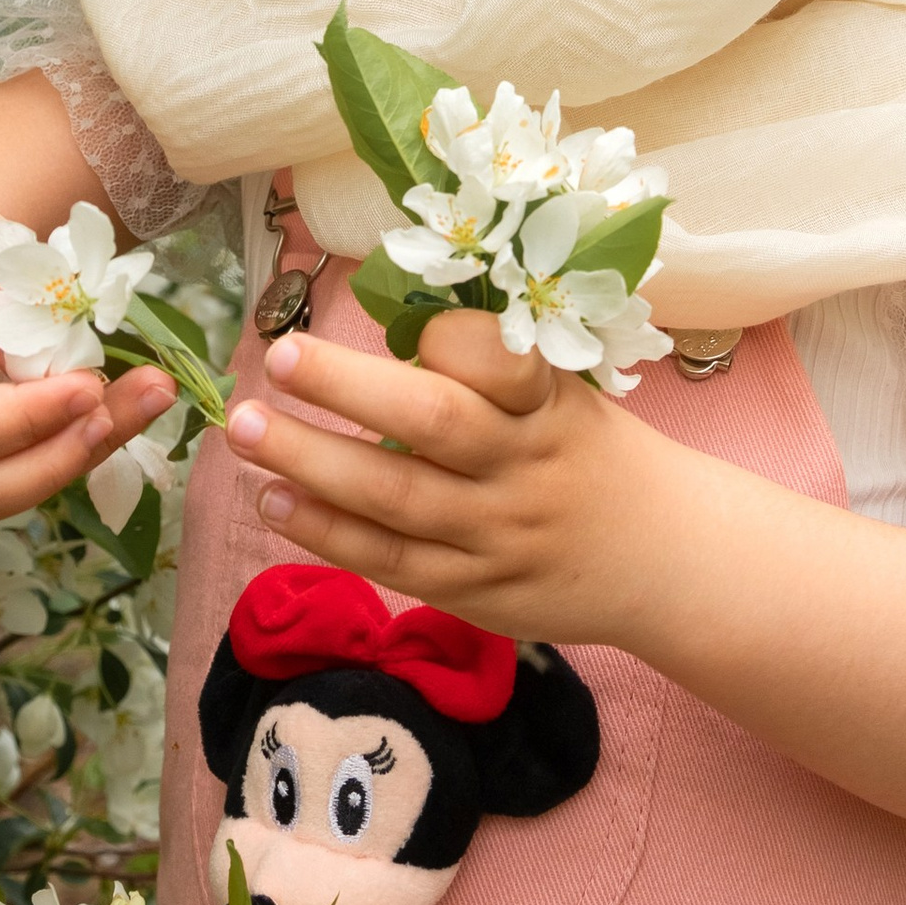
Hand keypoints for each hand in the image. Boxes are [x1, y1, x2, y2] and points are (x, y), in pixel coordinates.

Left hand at [225, 308, 677, 645]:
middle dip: (348, 387)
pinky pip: (389, 562)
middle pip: (433, 424)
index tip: (389, 312)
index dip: (445, 338)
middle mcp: (522, 467)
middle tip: (280, 356)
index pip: (499, 361)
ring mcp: (495, 535)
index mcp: (550, 403)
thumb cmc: (589, 451)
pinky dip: (326, 531)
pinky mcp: (472, 592)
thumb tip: (389, 322)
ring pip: (394, 498)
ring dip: (309, 461)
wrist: (662, 557)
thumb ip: (492, 366)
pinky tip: (274, 499)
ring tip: (243, 429)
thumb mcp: (565, 391)